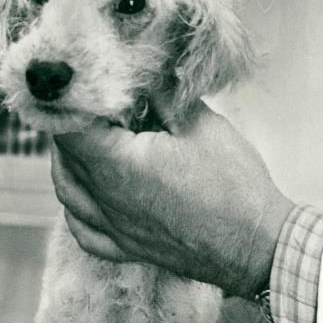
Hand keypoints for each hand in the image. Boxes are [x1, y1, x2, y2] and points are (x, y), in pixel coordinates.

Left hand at [52, 103, 292, 299]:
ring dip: (69, 164)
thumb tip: (142, 72)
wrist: (256, 245)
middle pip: (66, 158)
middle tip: (93, 104)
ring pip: (68, 194)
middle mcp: (106, 201)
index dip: (73, 100)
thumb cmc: (234, 186)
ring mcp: (114, 230)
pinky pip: (83, 232)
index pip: (70, 127)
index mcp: (117, 166)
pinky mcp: (127, 250)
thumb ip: (161, 95)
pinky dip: (76, 210)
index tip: (90, 85)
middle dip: (73, 126)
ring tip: (85, 141)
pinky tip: (86, 195)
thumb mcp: (200, 123)